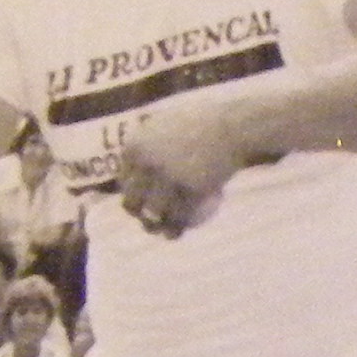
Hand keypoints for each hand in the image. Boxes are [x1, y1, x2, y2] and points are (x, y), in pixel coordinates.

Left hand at [113, 87, 260, 237]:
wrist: (233, 127)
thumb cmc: (203, 122)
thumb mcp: (165, 124)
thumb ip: (149, 143)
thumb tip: (139, 164)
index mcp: (135, 146)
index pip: (123, 178)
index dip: (130, 192)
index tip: (140, 200)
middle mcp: (147, 163)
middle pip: (132, 198)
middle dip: (136, 213)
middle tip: (147, 219)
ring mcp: (169, 178)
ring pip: (153, 213)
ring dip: (153, 227)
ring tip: (161, 232)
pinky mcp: (191, 190)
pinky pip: (179, 216)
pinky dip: (176, 229)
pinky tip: (177, 234)